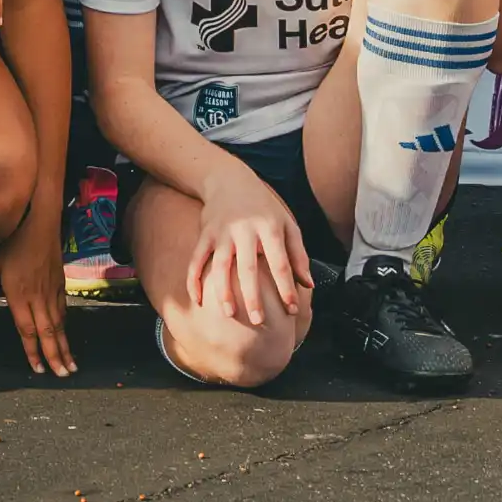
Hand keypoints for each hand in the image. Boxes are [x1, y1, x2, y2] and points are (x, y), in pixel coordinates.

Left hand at [0, 206, 76, 376]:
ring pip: (59, 324)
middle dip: (56, 356)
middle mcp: (38, 297)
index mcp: (19, 296)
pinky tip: (66, 335)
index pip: (27, 330)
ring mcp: (52, 291)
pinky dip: (65, 326)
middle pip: (48, 333)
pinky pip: (63, 310)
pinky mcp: (60, 283)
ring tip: (71, 365)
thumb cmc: (11, 242)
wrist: (37, 220)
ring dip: (65, 346)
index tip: (39, 369)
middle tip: (63, 375)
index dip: (33, 352)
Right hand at [187, 164, 317, 328]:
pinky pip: (196, 259)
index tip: (292, 310)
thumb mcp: (287, 224)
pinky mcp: (205, 234)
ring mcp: (222, 232)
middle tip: (258, 321)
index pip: (280, 263)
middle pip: (248, 268)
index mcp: (269, 228)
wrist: (229, 179)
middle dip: (253, 296)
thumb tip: (308, 285)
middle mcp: (245, 230)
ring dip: (223, 291)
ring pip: (220, 265)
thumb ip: (298, 255)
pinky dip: (194, 279)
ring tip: (229, 314)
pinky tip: (197, 299)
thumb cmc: (264, 207)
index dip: (287, 288)